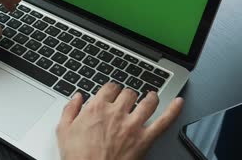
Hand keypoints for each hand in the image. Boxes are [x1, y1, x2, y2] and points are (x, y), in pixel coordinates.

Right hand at [57, 83, 183, 159]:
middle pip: (128, 93)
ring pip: (147, 102)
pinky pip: (164, 121)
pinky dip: (173, 110)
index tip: (111, 92)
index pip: (110, 87)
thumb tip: (77, 97)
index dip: (112, 89)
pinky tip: (179, 102)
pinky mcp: (145, 139)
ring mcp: (133, 125)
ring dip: (150, 97)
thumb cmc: (77, 156)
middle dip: (128, 94)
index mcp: (96, 108)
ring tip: (151, 96)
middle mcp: (116, 113)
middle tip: (128, 99)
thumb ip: (70, 110)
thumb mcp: (63, 130)